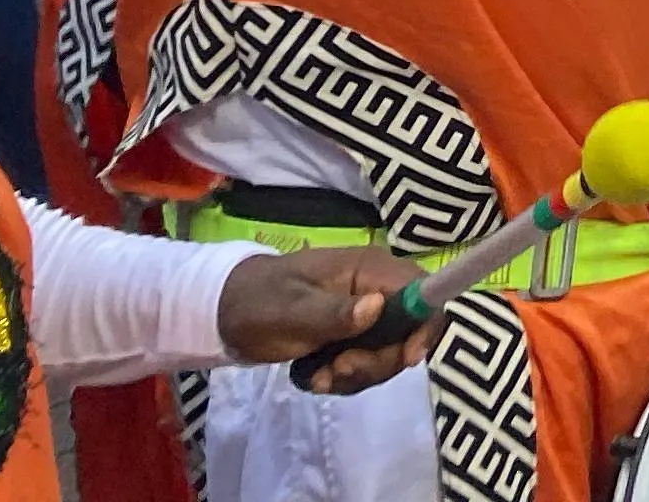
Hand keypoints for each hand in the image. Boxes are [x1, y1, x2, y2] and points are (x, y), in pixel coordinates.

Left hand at [219, 246, 431, 391]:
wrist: (223, 312)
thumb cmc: (257, 302)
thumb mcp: (290, 310)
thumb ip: (333, 312)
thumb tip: (378, 308)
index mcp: (370, 270)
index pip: (424, 292)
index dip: (425, 326)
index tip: (404, 360)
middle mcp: (377, 289)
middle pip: (409, 331)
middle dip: (378, 361)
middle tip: (337, 371)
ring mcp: (366, 314)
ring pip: (388, 354)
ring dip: (356, 375)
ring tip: (316, 377)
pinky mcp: (352, 336)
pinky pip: (366, 364)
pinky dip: (342, 379)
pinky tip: (312, 377)